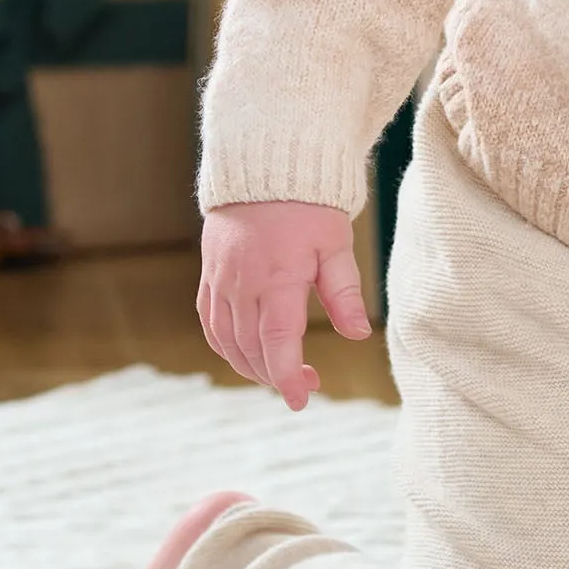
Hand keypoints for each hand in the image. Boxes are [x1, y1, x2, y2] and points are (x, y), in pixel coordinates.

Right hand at [197, 201, 371, 413]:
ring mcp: (221, 282)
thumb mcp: (336, 245)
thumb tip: (358, 335)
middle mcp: (242, 285)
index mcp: (277, 278)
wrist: (264, 170)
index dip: (287, 376)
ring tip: (282, 373)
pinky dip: (227, 347)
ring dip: (252, 367)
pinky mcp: (209, 277)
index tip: (302, 398)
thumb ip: (344, 293)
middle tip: (309, 383)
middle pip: (251, 350)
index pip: (277, 342)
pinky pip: (211, 324)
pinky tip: (248, 355)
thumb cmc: (307, 207)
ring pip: (228, 342)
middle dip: (277, 376)